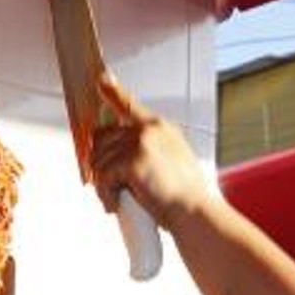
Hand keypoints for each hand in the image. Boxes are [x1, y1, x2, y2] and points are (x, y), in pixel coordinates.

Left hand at [88, 76, 208, 228]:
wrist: (195, 213)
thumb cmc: (186, 198)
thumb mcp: (172, 164)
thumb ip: (148, 152)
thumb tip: (120, 158)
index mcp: (160, 128)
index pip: (130, 103)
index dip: (113, 92)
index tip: (101, 81)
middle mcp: (150, 129)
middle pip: (102, 137)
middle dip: (101, 164)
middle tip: (112, 185)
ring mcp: (141, 141)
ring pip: (99, 161)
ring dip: (105, 185)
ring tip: (121, 199)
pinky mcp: (133, 159)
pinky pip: (102, 178)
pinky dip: (106, 195)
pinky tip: (118, 204)